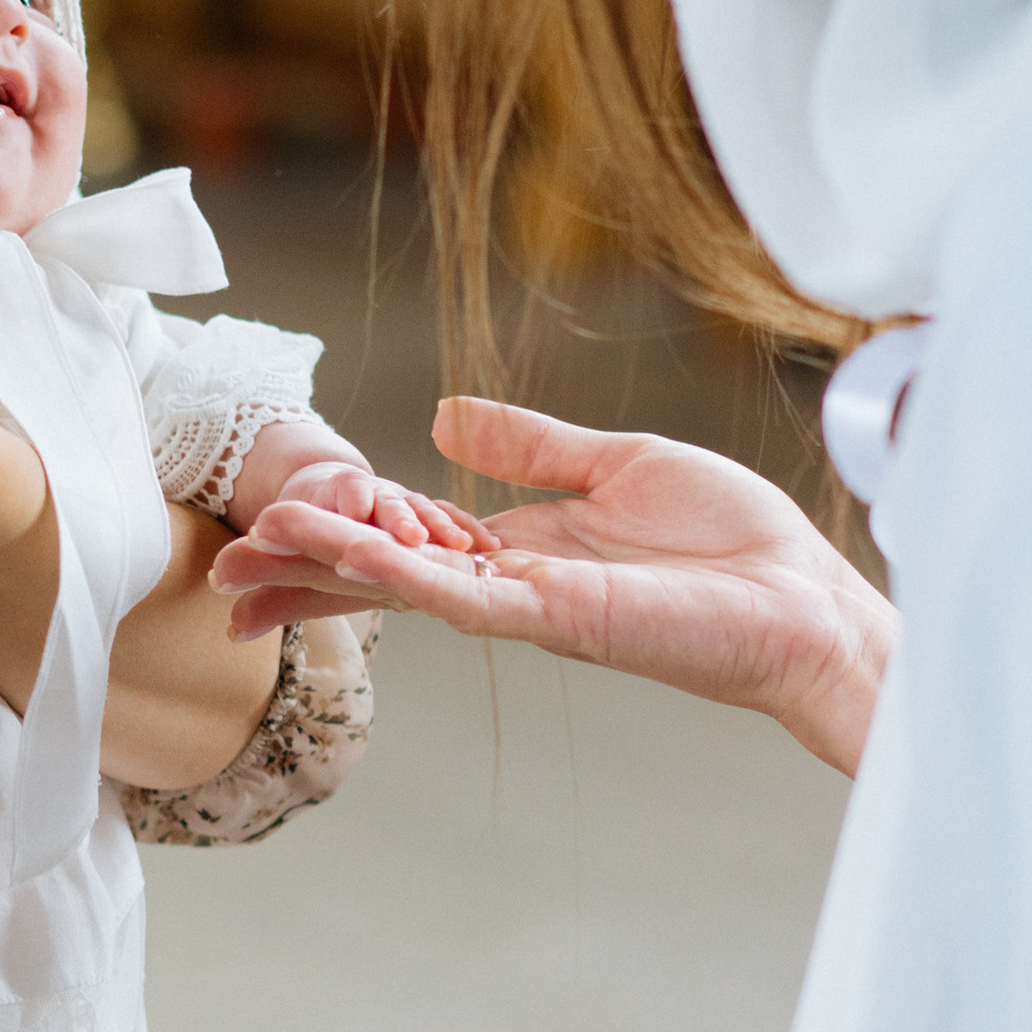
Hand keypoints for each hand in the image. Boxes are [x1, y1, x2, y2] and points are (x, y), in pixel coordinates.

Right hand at [207, 396, 893, 775]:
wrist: (805, 601)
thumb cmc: (734, 543)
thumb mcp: (616, 465)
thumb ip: (529, 446)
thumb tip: (445, 412)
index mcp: (521, 549)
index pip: (407, 541)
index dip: (339, 534)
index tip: (274, 524)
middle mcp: (509, 585)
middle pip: (382, 578)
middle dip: (303, 575)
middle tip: (225, 572)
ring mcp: (525, 607)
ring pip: (401, 588)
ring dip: (327, 571)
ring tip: (253, 555)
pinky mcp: (554, 619)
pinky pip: (458, 595)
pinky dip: (399, 575)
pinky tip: (349, 554)